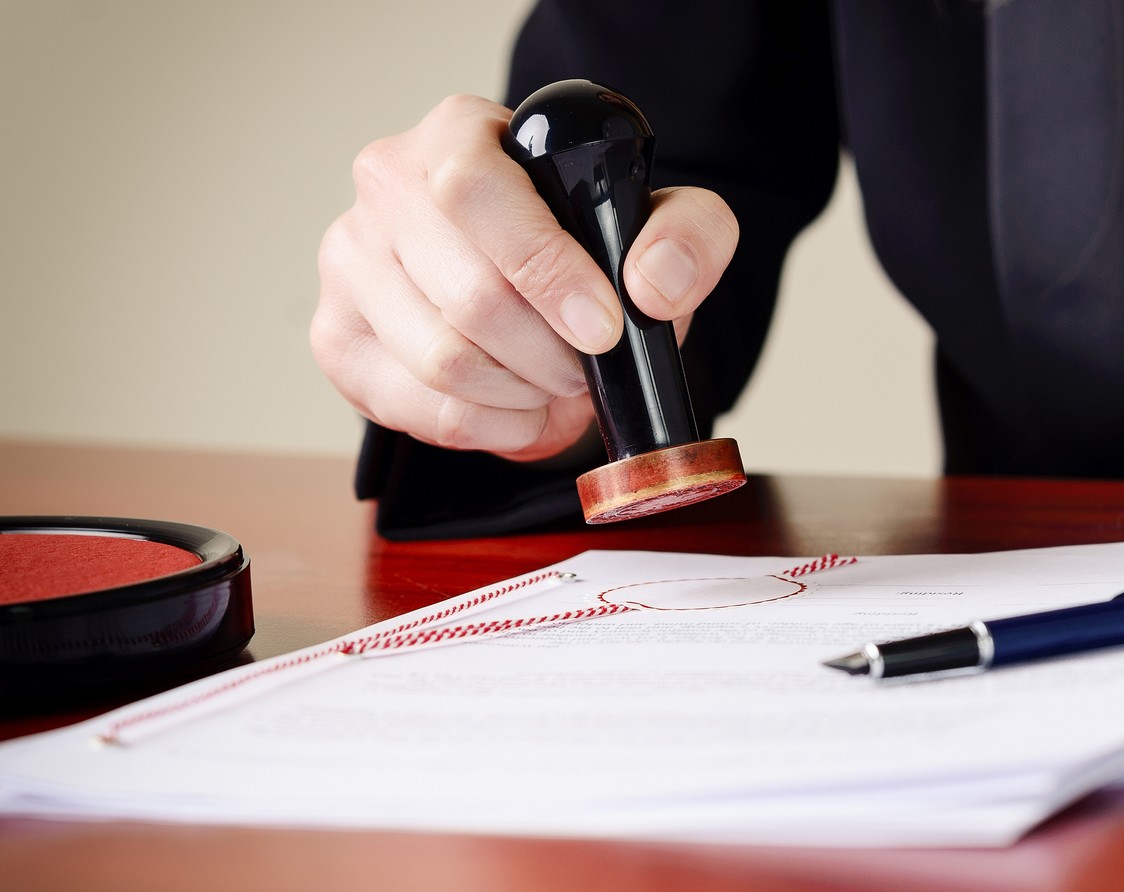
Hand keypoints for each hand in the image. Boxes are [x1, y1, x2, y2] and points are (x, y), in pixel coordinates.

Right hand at [312, 95, 738, 461]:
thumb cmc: (588, 252)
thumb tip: (654, 283)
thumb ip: (688, 237)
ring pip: (442, 362)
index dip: (546, 272)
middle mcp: (386, 185)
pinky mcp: (337, 338)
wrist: (541, 294)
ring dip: (522, 393)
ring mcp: (349, 263)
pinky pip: (417, 410)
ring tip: (551, 381)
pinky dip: (488, 427)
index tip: (602, 327)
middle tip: (584, 364)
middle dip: (549, 354)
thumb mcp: (662, 229)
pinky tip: (517, 408)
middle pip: (467, 297)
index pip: (475, 194)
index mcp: (459, 135)